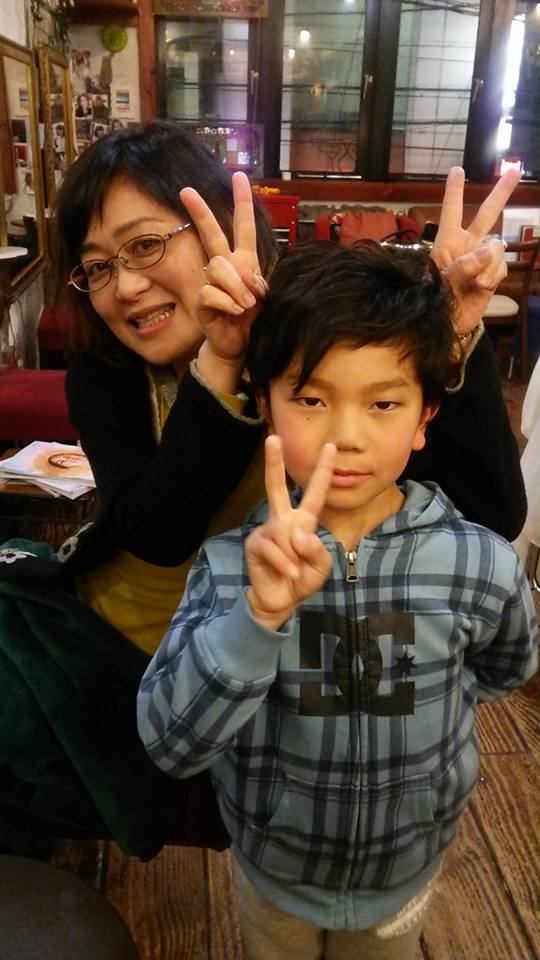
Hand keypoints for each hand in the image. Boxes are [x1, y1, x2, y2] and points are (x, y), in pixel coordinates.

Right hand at [180, 172, 267, 387]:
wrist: (241, 345)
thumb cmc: (255, 319)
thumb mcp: (266, 296)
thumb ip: (257, 281)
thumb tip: (243, 275)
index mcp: (245, 260)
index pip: (244, 226)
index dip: (242, 202)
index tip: (239, 176)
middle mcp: (226, 267)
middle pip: (213, 233)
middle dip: (201, 211)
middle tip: (186, 190)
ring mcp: (212, 282)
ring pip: (220, 268)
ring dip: (237, 288)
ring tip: (246, 306)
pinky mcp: (203, 301)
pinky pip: (212, 291)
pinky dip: (228, 303)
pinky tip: (234, 313)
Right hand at [245, 436, 335, 631]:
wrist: (280, 600)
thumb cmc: (302, 578)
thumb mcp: (321, 567)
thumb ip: (317, 550)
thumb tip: (297, 534)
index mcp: (304, 521)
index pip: (316, 493)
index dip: (323, 471)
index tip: (330, 447)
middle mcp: (284, 520)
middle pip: (277, 487)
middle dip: (274, 463)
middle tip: (273, 438)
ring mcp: (267, 530)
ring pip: (286, 535)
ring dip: (295, 558)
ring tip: (294, 571)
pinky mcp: (255, 543)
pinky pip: (275, 549)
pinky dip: (285, 564)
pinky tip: (286, 573)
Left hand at [431, 166, 520, 333]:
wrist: (447, 326)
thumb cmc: (434, 301)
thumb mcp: (441, 282)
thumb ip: (463, 266)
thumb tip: (488, 251)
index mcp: (447, 242)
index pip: (451, 212)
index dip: (454, 191)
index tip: (457, 170)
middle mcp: (466, 246)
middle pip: (486, 214)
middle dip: (500, 193)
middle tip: (514, 171)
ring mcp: (481, 260)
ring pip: (497, 246)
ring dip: (489, 263)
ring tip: (477, 283)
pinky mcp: (492, 275)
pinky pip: (501, 266)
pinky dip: (494, 275)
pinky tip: (483, 287)